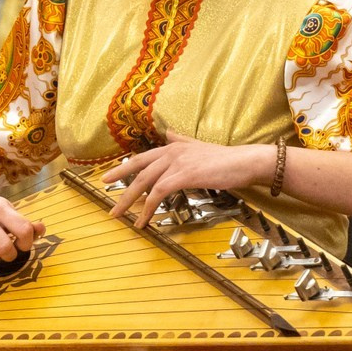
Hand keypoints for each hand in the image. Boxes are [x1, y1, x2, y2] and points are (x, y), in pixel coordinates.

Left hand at [102, 127, 273, 228]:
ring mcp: (177, 162)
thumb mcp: (199, 146)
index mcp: (173, 146)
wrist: (244, 162)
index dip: (122, 168)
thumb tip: (168, 132)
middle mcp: (171, 151)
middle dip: (120, 188)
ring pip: (145, 182)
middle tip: (110, 205)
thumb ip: (181, 140)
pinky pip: (159, 192)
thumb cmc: (225, 159)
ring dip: (131, 202)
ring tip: (122, 216)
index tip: (107, 178)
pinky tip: (145, 218)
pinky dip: (149, 207)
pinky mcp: (184, 174)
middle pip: (138, 171)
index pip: (141, 158)